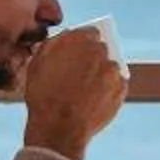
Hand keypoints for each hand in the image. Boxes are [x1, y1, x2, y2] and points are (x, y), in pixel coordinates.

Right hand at [22, 27, 127, 159]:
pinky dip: (109, 89)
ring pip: (110, 67)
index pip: (89, 32)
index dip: (82, 43)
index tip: (78, 52)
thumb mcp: (37, 63)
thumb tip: (65, 38)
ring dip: (102, 73)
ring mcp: (113, 70)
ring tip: (87, 90)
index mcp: (79, 39)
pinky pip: (117, 84)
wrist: (59, 127)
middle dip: (93, 57)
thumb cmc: (43, 95)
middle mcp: (100, 50)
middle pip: (101, 49)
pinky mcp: (121, 89)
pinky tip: (95, 100)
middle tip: (81, 73)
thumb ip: (54, 45)